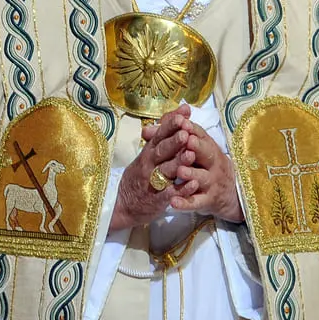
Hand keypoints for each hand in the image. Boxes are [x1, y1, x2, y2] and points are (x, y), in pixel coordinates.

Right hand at [109, 105, 199, 230]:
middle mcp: (148, 165)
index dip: (170, 125)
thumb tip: (179, 114)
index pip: (159, 135)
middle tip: (186, 132)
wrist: (125, 205)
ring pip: (166, 171)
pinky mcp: (157, 200)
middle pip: (161, 151)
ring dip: (178, 163)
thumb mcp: (147, 155)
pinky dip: (181, 189)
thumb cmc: (141, 176)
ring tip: (191, 155)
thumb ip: (162, 137)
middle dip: (174, 141)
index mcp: (147, 152)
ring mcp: (152, 182)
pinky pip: (169, 193)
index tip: (183, 115)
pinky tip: (193, 184)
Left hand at [171, 123, 243, 222]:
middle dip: (196, 147)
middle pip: (206, 153)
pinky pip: (196, 202)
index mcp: (208, 146)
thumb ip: (170, 136)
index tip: (182, 122)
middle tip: (187, 141)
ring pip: (201, 177)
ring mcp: (211, 182)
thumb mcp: (193, 148)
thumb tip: (146, 130)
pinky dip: (185, 203)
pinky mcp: (208, 200)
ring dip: (191, 174)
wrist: (229, 192)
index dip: (191, 129)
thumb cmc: (204, 163)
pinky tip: (173, 202)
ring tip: (180, 171)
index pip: (200, 135)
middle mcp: (212, 163)